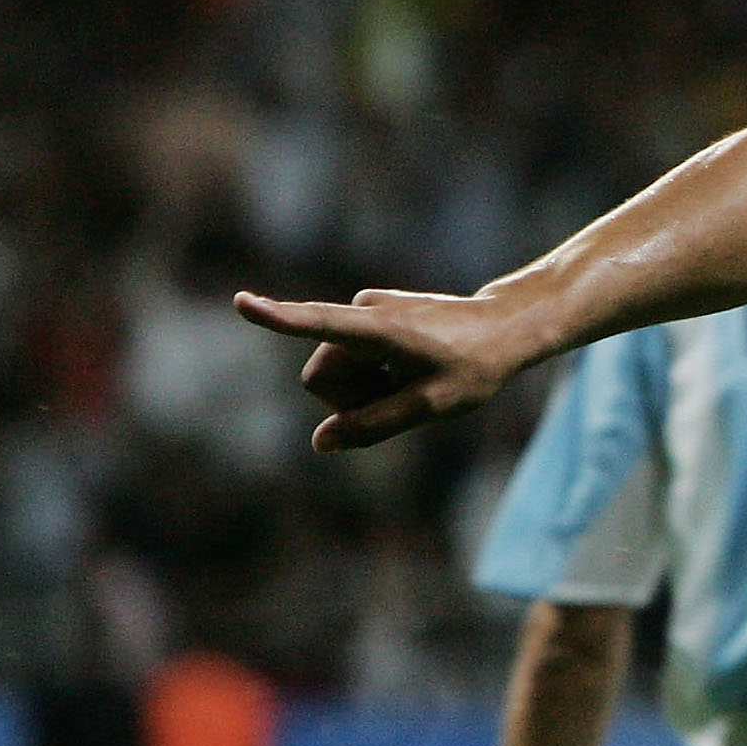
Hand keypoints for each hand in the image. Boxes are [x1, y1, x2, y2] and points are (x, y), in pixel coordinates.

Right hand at [234, 288, 534, 450]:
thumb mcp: (432, 405)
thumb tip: (321, 443)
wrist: (504, 328)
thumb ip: (375, 424)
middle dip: (348, 400)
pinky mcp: (367, 317)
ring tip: (409, 382)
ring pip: (332, 372)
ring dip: (361, 389)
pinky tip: (407, 372)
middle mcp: (364, 311)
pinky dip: (370, 377)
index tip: (241, 302)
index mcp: (379, 329)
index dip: (278, 318)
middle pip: (319, 377)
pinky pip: (348, 361)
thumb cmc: (474, 366)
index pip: (319, 322)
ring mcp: (364, 312)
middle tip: (402, 398)